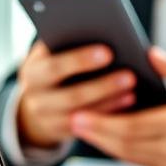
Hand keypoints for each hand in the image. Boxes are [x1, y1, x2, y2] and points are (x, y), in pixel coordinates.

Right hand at [15, 40, 137, 149]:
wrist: (38, 97)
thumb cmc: (54, 63)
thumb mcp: (52, 51)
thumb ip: (67, 42)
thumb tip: (103, 33)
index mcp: (32, 71)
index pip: (54, 66)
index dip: (80, 60)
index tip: (108, 52)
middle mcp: (35, 98)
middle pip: (70, 95)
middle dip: (101, 86)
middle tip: (130, 75)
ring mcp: (46, 119)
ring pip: (81, 115)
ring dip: (109, 101)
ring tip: (133, 88)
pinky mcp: (60, 132)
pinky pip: (87, 128)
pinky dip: (109, 113)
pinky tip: (128, 101)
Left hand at [69, 47, 165, 165]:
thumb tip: (151, 54)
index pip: (134, 126)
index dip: (104, 121)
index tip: (81, 111)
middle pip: (125, 143)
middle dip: (96, 132)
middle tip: (72, 118)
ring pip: (127, 155)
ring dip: (102, 142)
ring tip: (79, 126)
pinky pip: (135, 160)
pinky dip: (116, 149)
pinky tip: (100, 135)